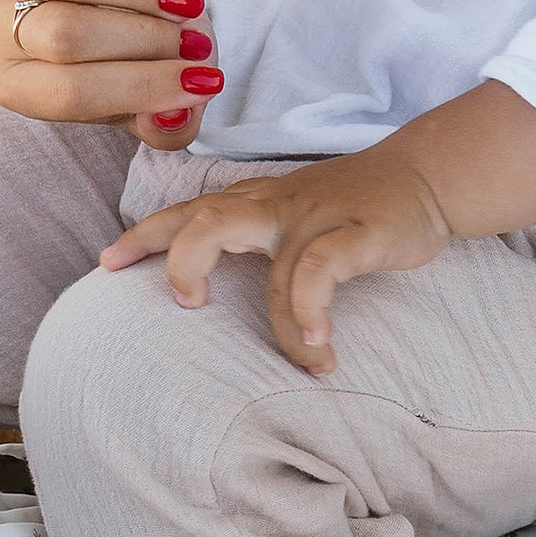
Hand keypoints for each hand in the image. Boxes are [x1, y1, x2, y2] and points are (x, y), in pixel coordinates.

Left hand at [0, 0, 223, 142]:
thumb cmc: (132, 60)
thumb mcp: (150, 101)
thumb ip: (163, 125)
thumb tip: (170, 116)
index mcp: (20, 89)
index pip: (72, 93)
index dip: (140, 88)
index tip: (204, 85)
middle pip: (65, 39)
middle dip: (144, 43)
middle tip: (200, 48)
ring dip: (140, 0)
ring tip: (191, 14)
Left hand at [103, 135, 454, 368]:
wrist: (429, 176)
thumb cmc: (357, 205)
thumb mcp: (296, 216)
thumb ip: (257, 241)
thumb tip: (213, 288)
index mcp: (256, 203)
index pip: (187, 211)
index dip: (143, 236)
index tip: (106, 265)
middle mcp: (276, 207)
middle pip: (207, 220)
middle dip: (182, 262)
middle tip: (189, 306)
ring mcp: (317, 218)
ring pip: (272, 265)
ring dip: (283, 325)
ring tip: (303, 360)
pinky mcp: (357, 232)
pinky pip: (321, 271)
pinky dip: (314, 311)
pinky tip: (321, 346)